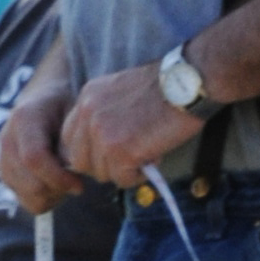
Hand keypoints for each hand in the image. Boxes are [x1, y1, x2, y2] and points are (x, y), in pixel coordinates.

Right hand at [0, 81, 85, 212]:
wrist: (41, 100)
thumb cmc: (64, 107)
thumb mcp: (74, 114)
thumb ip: (70, 142)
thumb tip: (71, 169)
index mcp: (24, 119)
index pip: (34, 158)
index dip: (58, 177)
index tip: (80, 184)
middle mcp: (7, 141)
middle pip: (31, 184)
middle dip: (59, 189)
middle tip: (77, 182)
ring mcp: (3, 161)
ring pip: (28, 196)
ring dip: (53, 195)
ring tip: (67, 180)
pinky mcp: (6, 175)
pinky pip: (27, 201)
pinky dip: (45, 199)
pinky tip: (56, 184)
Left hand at [61, 65, 196, 192]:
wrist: (189, 81)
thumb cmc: (166, 86)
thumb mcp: (122, 91)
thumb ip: (106, 114)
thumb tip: (103, 145)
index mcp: (87, 96)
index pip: (70, 137)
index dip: (89, 151)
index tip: (109, 153)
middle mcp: (88, 114)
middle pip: (80, 160)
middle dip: (103, 166)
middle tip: (128, 160)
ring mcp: (102, 133)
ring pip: (101, 173)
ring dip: (124, 170)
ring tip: (147, 154)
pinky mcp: (120, 151)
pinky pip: (122, 179)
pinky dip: (137, 176)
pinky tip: (153, 159)